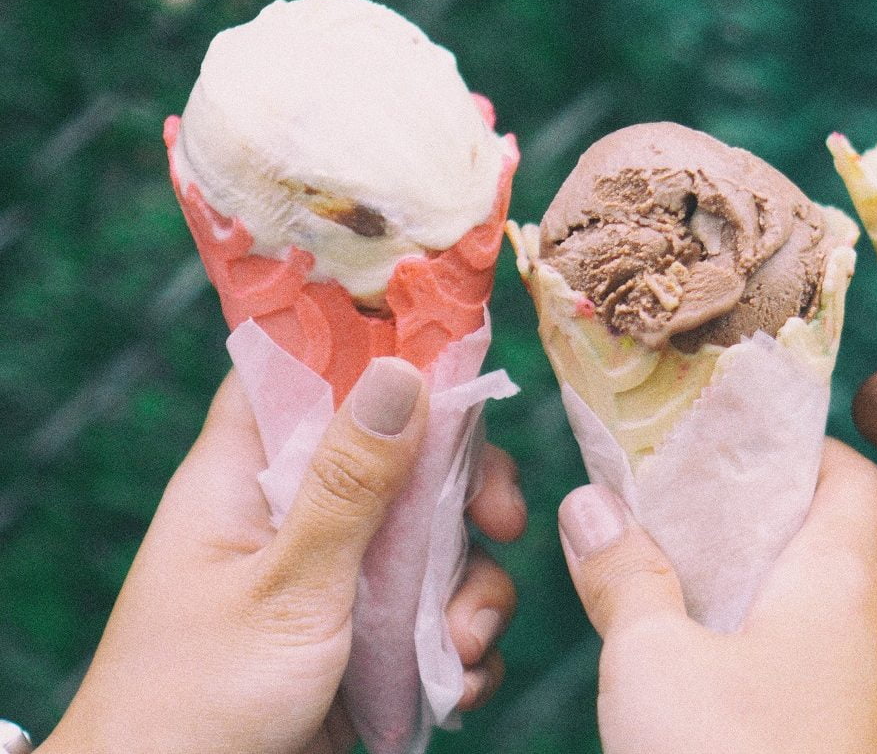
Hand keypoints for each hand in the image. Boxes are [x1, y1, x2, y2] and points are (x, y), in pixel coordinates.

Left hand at [41, 358, 526, 753]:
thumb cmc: (196, 703)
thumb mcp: (286, 586)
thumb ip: (350, 484)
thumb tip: (403, 369)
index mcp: (246, 476)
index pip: (308, 370)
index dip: (379, 351)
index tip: (457, 364)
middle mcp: (292, 513)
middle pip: (401, 454)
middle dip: (466, 490)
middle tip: (502, 522)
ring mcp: (332, 575)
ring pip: (434, 538)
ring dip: (472, 589)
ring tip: (462, 646)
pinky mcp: (362, 636)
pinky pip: (435, 611)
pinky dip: (459, 643)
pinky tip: (457, 681)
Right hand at [559, 440, 876, 753]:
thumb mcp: (651, 660)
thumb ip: (625, 573)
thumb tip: (593, 504)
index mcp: (841, 584)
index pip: (855, 476)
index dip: (804, 446)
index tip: (741, 439)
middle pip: (834, 545)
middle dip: (761, 522)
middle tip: (688, 509)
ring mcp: (874, 707)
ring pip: (822, 619)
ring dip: (760, 594)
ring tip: (682, 585)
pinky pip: (817, 679)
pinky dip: (768, 655)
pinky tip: (707, 675)